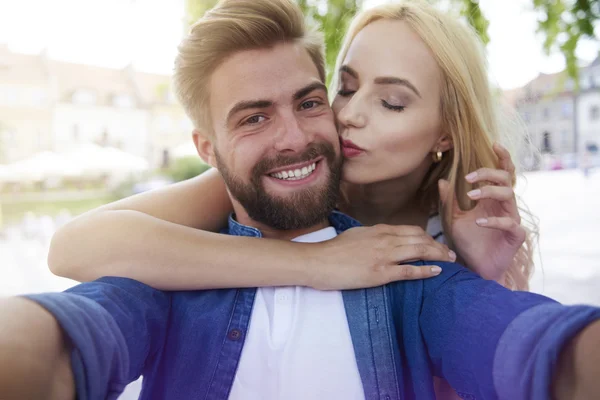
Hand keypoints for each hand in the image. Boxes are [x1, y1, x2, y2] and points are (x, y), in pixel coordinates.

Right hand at [307, 224, 455, 289]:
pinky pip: (409, 270)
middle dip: (438, 246)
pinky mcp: (381, 273)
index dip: (427, 236)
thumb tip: (384, 239)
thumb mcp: (356, 235)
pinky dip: (426, 270)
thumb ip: (373, 236)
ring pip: (419, 251)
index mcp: (378, 230)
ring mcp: (384, 256)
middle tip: (450, 253)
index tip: (436, 243)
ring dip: (438, 255)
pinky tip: (437, 271)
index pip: (411, 230)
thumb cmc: (333, 251)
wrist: (318, 261)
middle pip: (419, 239)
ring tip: (450, 260)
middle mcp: (385, 239)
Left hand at [439, 143, 525, 283]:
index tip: (494, 143)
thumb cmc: (468, 242)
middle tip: (469, 177)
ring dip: (490, 192)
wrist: (475, 268)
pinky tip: (479, 222)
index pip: (501, 172)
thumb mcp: (453, 219)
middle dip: (489, 173)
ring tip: (471, 196)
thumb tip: (442, 180)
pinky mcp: (515, 236)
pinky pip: (510, 223)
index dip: (502, 157)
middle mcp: (504, 206)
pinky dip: (494, 220)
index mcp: (492, 199)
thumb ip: (449, 201)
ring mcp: (512, 220)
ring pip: (509, 196)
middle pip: (506, 179)